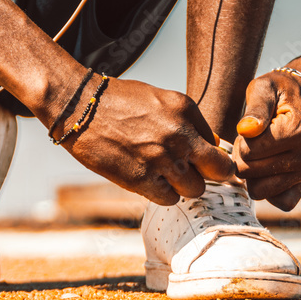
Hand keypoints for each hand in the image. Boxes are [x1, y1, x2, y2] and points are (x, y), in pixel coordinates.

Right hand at [64, 77, 234, 204]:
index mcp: (186, 112)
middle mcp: (178, 135)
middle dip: (207, 175)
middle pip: (215, 173)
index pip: (219, 149)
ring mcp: (159, 158)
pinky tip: (152, 180)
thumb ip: (191, 123)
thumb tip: (215, 146)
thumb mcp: (163, 100)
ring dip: (183, 186)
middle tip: (192, 172)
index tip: (209, 166)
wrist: (81, 106)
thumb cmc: (121, 102)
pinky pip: (169, 199)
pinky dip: (164, 194)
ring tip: (166, 175)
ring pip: (193, 189)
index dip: (217, 162)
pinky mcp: (139, 178)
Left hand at [233, 70, 300, 210]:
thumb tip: (246, 131)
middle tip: (253, 140)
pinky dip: (268, 190)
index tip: (251, 128)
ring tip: (260, 153)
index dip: (241, 140)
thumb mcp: (263, 88)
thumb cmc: (278, 92)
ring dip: (252, 174)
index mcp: (298, 132)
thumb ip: (255, 108)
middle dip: (243, 156)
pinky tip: (267, 170)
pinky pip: (280, 203)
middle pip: (249, 172)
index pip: (249, 152)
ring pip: (259, 191)